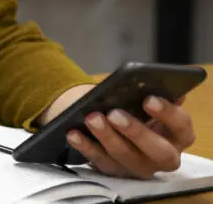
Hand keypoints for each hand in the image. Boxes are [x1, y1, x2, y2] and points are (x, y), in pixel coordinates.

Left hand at [58, 93, 195, 178]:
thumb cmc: (136, 108)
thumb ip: (153, 93)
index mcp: (179, 135)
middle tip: (114, 114)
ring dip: (107, 137)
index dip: (167, 114)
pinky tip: (73, 133)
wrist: (113, 121)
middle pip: (158, 151)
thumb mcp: (145, 99)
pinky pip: (100, 162)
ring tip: (91, 118)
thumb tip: (154, 82)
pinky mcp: (115, 172)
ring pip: (126, 157)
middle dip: (136, 132)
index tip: (148, 99)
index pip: (182, 126)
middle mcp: (165, 157)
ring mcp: (139, 167)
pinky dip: (86, 147)